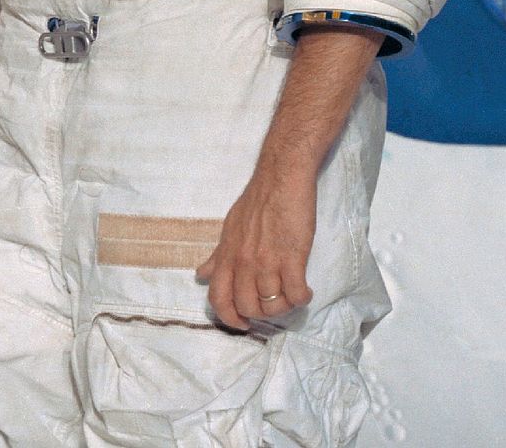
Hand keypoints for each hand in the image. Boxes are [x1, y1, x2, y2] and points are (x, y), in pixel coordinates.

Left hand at [196, 170, 316, 330]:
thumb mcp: (229, 230)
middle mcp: (243, 262)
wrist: (280, 181)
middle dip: (261, 315)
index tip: (241, 324)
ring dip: (285, 307)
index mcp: (227, 255)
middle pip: (247, 306)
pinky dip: (302, 298)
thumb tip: (200, 275)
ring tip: (291, 296)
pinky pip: (296, 294)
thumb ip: (218, 257)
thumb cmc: (256, 204)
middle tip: (273, 306)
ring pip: (272, 304)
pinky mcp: (292, 257)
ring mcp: (267, 261)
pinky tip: (304, 290)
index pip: (217, 297)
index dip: (228, 317)